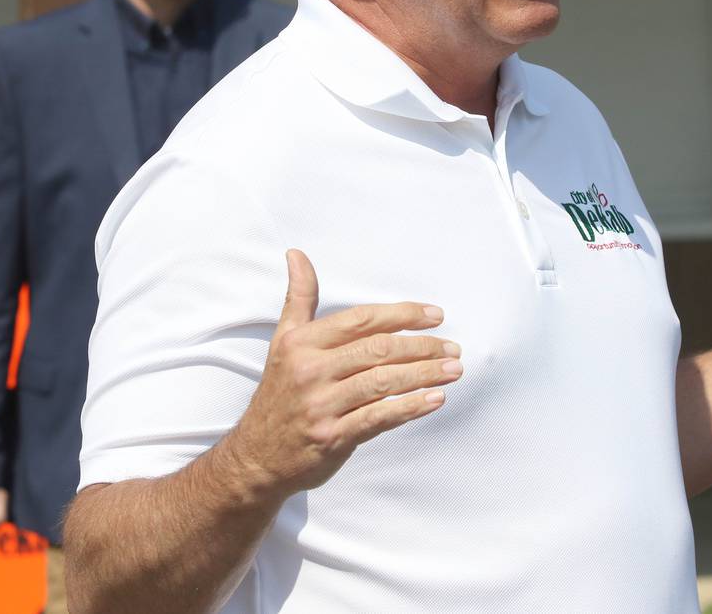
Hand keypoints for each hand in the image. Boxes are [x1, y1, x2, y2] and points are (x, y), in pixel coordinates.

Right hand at [223, 249, 461, 499]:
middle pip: (378, 349)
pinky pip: (380, 418)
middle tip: (453, 348)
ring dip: (424, 374)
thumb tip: (297, 254)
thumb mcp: (283, 341)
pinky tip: (436, 398)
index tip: (435, 315)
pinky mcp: (332, 437)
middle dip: (422, 346)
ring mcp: (321, 406)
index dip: (402, 314)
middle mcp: (310, 371)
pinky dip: (411, 407)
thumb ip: (299, 298)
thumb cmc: (279, 393)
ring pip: (383, 382)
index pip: (362, 320)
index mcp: (302, 343)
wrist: (257, 456)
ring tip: (453, 370)